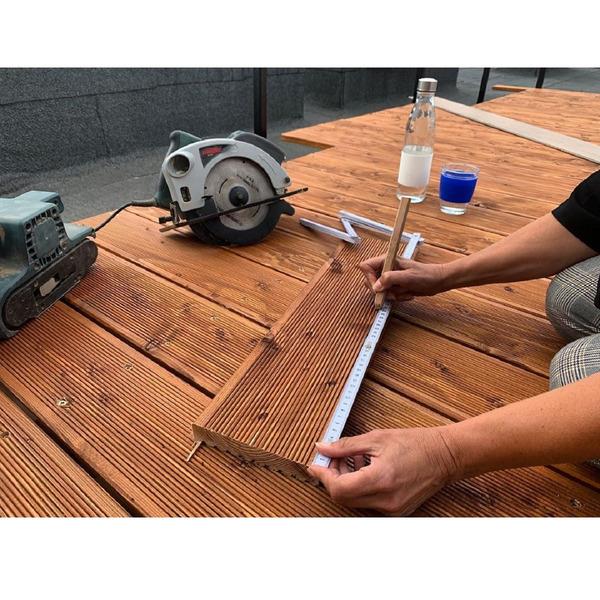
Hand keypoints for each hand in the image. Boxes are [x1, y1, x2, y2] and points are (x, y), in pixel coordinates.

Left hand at [308, 427, 459, 514]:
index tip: (316, 463)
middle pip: (343, 498)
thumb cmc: (414, 443)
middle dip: (333, 478)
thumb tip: (322, 448)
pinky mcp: (396, 511)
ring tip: (353, 459)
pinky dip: (360, 487)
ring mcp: (392, 509)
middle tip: (334, 458)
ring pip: (354, 501)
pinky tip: (365, 469)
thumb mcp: (376, 438)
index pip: (339, 489)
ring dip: (346, 482)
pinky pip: (368, 502)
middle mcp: (385, 501)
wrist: (444, 456)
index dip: (323, 476)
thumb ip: (346, 446)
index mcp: (380, 480)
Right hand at [359, 255, 449, 300]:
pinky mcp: (395, 285)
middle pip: (370, 281)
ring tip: (405, 291)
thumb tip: (376, 286)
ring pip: (380, 290)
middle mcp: (386, 268)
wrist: (438, 281)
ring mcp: (390, 277)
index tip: (379, 288)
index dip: (369, 278)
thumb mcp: (407, 276)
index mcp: (387, 260)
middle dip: (382, 291)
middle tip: (393, 292)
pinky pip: (388, 295)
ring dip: (391, 295)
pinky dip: (397, 297)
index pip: (366, 267)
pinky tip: (408, 293)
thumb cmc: (426, 275)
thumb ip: (390, 278)